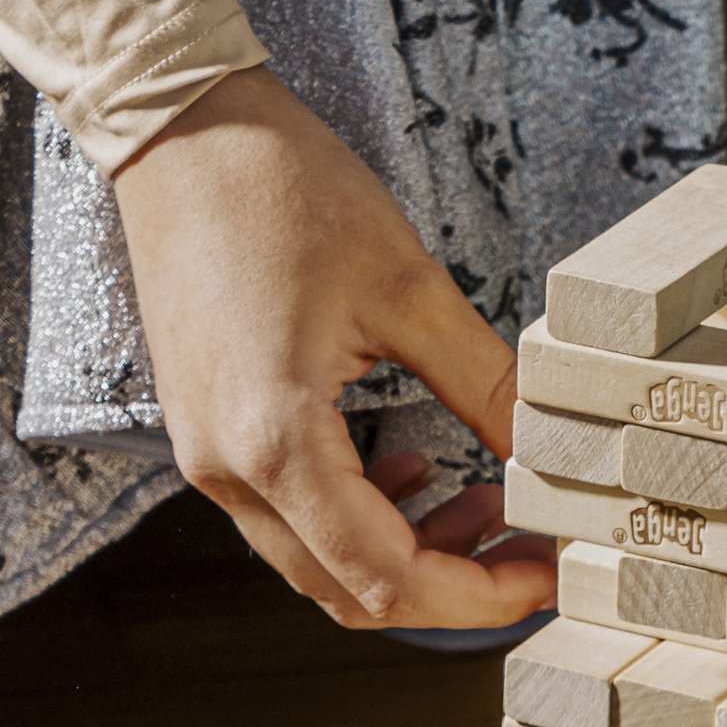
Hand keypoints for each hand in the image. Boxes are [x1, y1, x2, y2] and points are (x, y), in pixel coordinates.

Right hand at [113, 66, 554, 634]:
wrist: (177, 130)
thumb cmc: (280, 188)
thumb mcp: (410, 287)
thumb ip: (487, 385)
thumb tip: (549, 456)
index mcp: (277, 442)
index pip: (390, 579)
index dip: (483, 596)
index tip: (548, 575)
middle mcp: (229, 469)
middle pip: (352, 594)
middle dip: (454, 587)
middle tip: (530, 550)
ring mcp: (208, 457)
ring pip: (320, 564)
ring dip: (408, 555)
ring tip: (486, 503)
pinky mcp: (209, 433)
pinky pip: (290, 517)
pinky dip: (360, 520)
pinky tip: (415, 471)